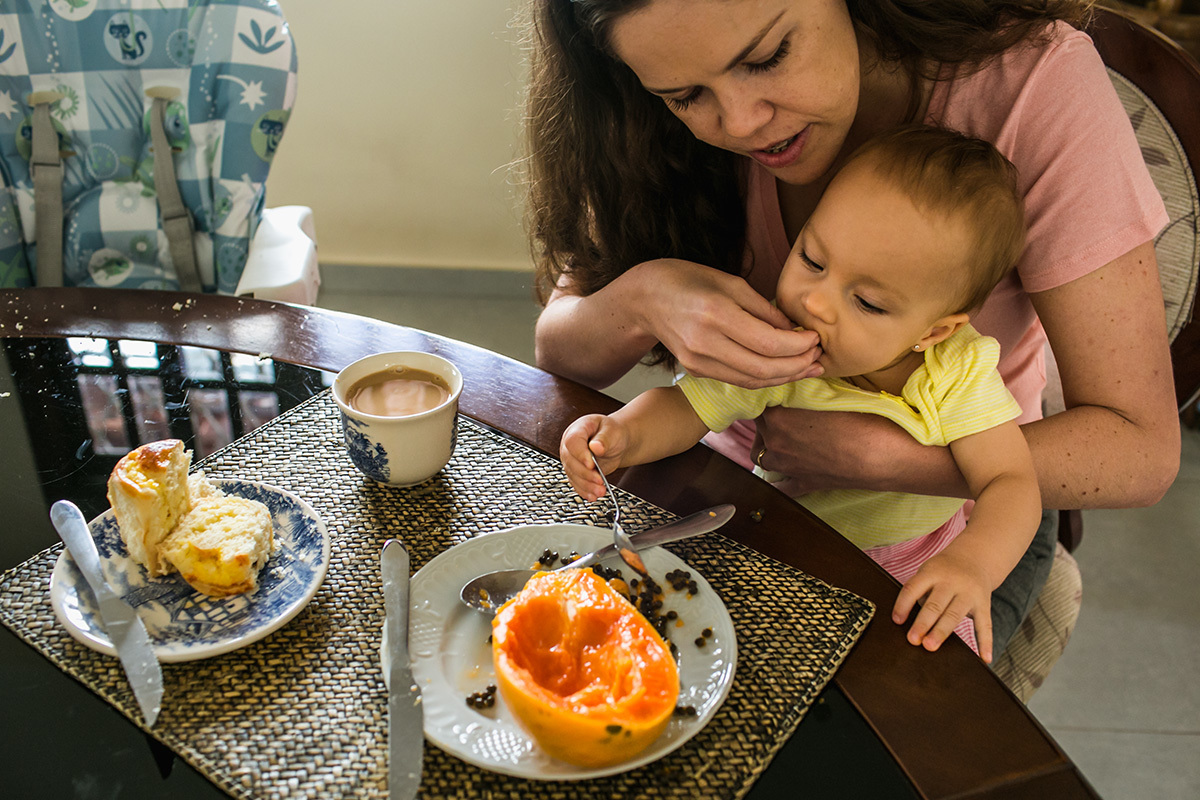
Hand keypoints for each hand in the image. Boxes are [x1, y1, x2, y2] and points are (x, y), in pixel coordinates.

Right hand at [559, 415, 627, 500]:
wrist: (615, 443)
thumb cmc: (613, 433)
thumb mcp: (612, 431)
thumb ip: (604, 439)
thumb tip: (596, 447)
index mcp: (577, 429)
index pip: (573, 442)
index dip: (580, 454)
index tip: (591, 465)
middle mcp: (569, 445)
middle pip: (571, 461)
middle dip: (586, 474)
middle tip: (600, 481)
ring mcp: (570, 459)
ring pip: (573, 475)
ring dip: (586, 485)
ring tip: (600, 491)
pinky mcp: (574, 472)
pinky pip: (576, 483)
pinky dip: (584, 491)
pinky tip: (592, 496)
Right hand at [632, 259, 822, 387]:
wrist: (646, 298)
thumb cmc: (690, 281)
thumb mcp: (731, 283)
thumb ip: (765, 311)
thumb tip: (795, 332)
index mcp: (716, 313)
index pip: (768, 342)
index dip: (799, 346)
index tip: (816, 338)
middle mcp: (705, 342)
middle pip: (764, 368)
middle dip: (798, 366)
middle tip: (819, 356)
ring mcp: (698, 361)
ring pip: (753, 381)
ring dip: (786, 377)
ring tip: (809, 367)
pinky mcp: (695, 370)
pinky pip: (738, 380)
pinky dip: (765, 378)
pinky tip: (783, 369)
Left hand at [754, 406, 950, 494]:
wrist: (887, 456)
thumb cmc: (865, 419)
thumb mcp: (830, 396)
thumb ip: (804, 394)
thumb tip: (795, 387)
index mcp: (778, 418)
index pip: (759, 401)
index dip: (769, 395)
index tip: (779, 392)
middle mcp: (776, 444)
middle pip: (759, 427)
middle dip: (768, 418)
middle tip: (787, 410)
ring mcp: (788, 468)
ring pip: (762, 456)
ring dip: (768, 445)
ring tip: (785, 436)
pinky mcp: (804, 484)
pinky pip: (780, 486)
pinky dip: (779, 480)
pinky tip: (786, 472)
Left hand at [892, 550, 994, 662]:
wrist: (975, 557)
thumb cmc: (943, 571)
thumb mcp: (928, 571)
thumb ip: (919, 592)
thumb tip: (909, 623)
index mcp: (932, 572)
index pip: (913, 588)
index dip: (903, 604)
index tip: (897, 621)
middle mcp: (951, 581)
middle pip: (935, 604)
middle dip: (923, 623)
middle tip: (913, 640)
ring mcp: (969, 593)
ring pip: (954, 615)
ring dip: (941, 632)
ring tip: (930, 646)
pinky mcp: (984, 604)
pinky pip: (985, 625)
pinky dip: (986, 642)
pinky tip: (985, 658)